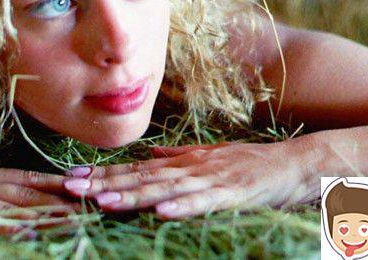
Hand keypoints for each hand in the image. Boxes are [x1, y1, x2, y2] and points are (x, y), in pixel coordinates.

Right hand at [0, 160, 78, 230]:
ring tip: (76, 222)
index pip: (26, 178)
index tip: (83, 185)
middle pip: (29, 192)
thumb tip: (3, 209)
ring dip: (47, 215)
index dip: (56, 183)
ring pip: (14, 206)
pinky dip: (7, 228)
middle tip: (93, 204)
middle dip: (62, 200)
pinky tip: (29, 233)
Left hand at [62, 137, 319, 218]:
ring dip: (134, 195)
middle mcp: (193, 167)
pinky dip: (184, 207)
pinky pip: (205, 202)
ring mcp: (213, 179)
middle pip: (143, 177)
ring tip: (103, 201)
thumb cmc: (254, 164)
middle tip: (71, 187)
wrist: (297, 164)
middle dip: (106, 182)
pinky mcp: (234, 193)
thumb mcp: (212, 156)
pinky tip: (161, 213)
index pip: (137, 168)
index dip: (105, 173)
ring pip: (166, 188)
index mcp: (186, 162)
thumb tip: (151, 154)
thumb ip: (181, 156)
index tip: (74, 177)